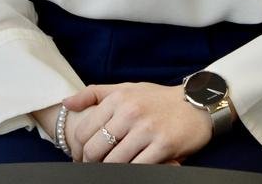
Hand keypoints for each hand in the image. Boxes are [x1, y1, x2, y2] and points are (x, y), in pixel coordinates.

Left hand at [62, 82, 213, 164]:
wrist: (195, 104)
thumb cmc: (156, 98)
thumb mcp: (125, 88)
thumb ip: (94, 94)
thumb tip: (66, 102)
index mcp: (117, 98)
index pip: (83, 131)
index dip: (77, 150)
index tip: (80, 158)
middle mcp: (130, 112)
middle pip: (94, 149)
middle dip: (89, 164)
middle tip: (92, 169)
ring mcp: (146, 130)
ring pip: (113, 163)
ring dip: (108, 171)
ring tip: (108, 172)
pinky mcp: (163, 146)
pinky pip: (138, 169)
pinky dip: (130, 173)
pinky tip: (129, 171)